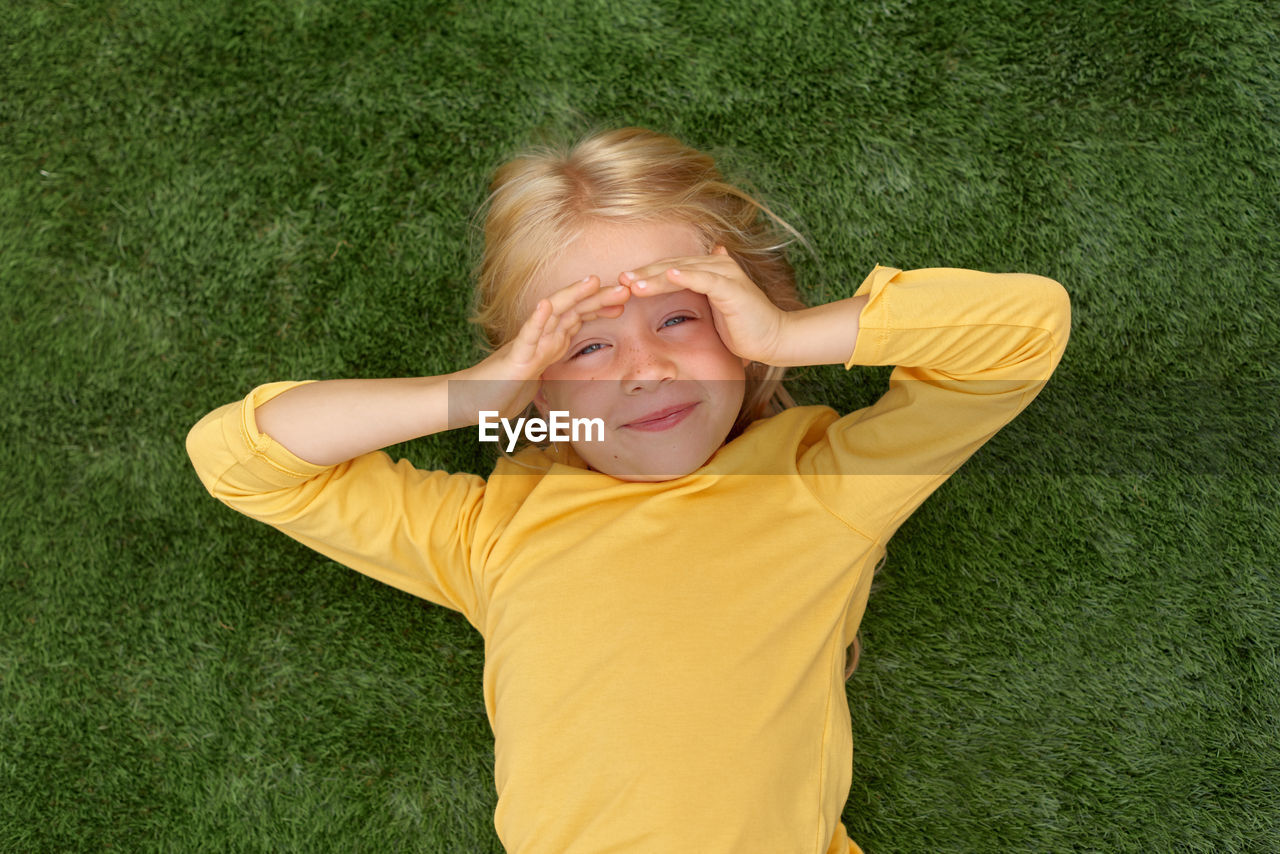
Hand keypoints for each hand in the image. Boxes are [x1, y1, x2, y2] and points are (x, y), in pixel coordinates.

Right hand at [461, 275, 631, 418]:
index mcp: (546, 342)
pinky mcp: (514, 358)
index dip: (599, 307)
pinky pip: (526, 336)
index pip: (576, 318)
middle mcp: (539, 338)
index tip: (624, 301)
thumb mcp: (536, 377)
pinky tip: (543, 305)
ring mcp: (526, 345)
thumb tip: (566, 364)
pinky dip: (536, 319)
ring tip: (592, 281)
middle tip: (626, 288)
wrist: (468, 403)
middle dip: (599, 298)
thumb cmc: (499, 391)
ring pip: (552, 314)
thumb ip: (548, 366)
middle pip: (571, 310)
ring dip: (573, 296)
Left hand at [619, 246, 786, 364]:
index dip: (648, 275)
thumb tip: (686, 282)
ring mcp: (725, 274)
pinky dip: (685, 276)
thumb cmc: (744, 328)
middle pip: (672, 267)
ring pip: (682, 271)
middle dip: (645, 274)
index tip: (624, 284)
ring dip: (656, 276)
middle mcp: (716, 266)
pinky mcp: (732, 288)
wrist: (773, 340)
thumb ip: (700, 294)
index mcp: (709, 271)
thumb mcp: (715, 310)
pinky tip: (667, 276)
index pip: (671, 269)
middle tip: (620, 280)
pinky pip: (704, 279)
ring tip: (633, 282)